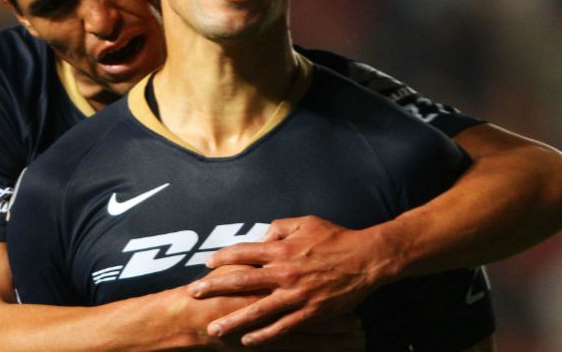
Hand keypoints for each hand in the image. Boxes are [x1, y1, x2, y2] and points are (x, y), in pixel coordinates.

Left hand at [188, 216, 380, 345]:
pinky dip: (264, 335)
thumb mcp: (306, 222)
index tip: (207, 264)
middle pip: (241, 280)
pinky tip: (248, 341)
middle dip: (214, 288)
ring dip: (233, 320)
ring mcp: (296, 295)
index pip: (244, 252)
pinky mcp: (310, 312)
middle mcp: (284, 272)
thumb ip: (280, 227)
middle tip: (194, 294)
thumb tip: (261, 234)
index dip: (223, 257)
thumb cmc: (336, 238)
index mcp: (282, 249)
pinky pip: (282, 327)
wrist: (366, 259)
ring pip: (257, 310)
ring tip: (213, 329)